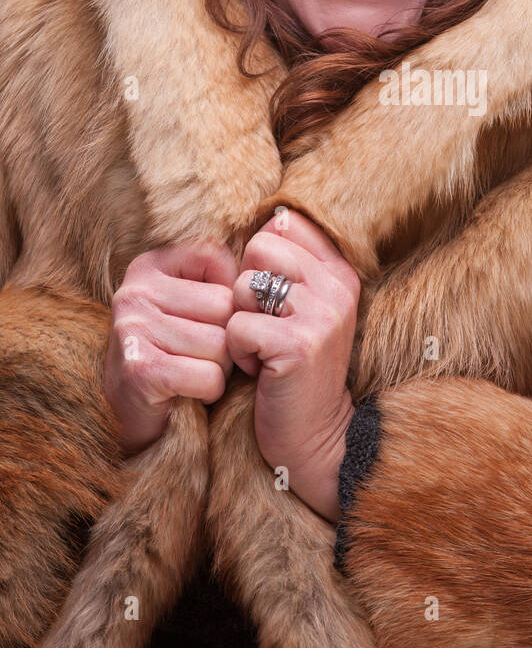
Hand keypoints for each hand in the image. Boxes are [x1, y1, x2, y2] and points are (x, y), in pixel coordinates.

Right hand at [104, 241, 238, 454]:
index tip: (208, 320)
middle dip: (228, 337)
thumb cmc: (182, 355)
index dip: (230, 298)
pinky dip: (210, 390)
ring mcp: (133, 328)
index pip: (220, 259)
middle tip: (203, 355)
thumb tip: (282, 227)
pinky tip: (189, 392)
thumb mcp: (198, 304)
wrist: (144, 420)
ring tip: (194, 371)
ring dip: (220, 367)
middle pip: (225, 305)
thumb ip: (227, 273)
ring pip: (221, 343)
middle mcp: (135, 290)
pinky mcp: (140, 369)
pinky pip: (209, 375)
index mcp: (150, 264)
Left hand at [227, 210, 359, 522]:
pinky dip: (238, 353)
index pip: (284, 224)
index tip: (273, 296)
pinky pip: (238, 327)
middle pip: (259, 247)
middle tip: (264, 325)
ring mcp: (320, 315)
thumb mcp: (306, 308)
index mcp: (340, 271)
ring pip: (244, 286)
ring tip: (262, 348)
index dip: (261, 257)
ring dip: (240, 322)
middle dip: (245, 288)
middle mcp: (337, 287)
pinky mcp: (297, 346)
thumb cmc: (296, 367)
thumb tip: (269, 217)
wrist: (317, 435)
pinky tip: (260, 370)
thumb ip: (292, 264)